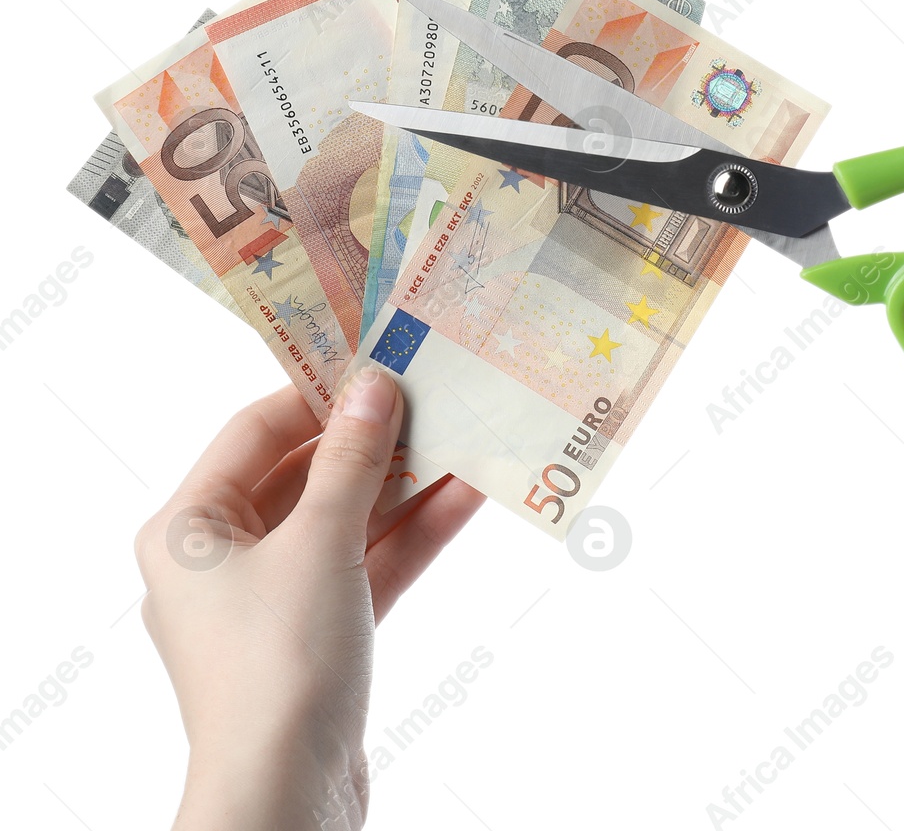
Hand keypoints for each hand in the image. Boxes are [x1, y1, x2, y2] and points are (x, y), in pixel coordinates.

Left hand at [135, 371, 483, 829]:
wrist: (287, 793)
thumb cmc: (279, 662)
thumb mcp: (320, 543)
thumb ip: (352, 461)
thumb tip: (375, 385)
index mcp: (188, 529)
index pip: (256, 431)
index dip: (321, 393)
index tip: (383, 362)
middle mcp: (221, 561)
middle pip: (306, 477)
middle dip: (377, 442)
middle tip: (437, 396)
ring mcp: (273, 602)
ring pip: (346, 523)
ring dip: (406, 486)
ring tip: (469, 437)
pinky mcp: (318, 638)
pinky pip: (366, 568)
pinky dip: (411, 537)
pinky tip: (466, 498)